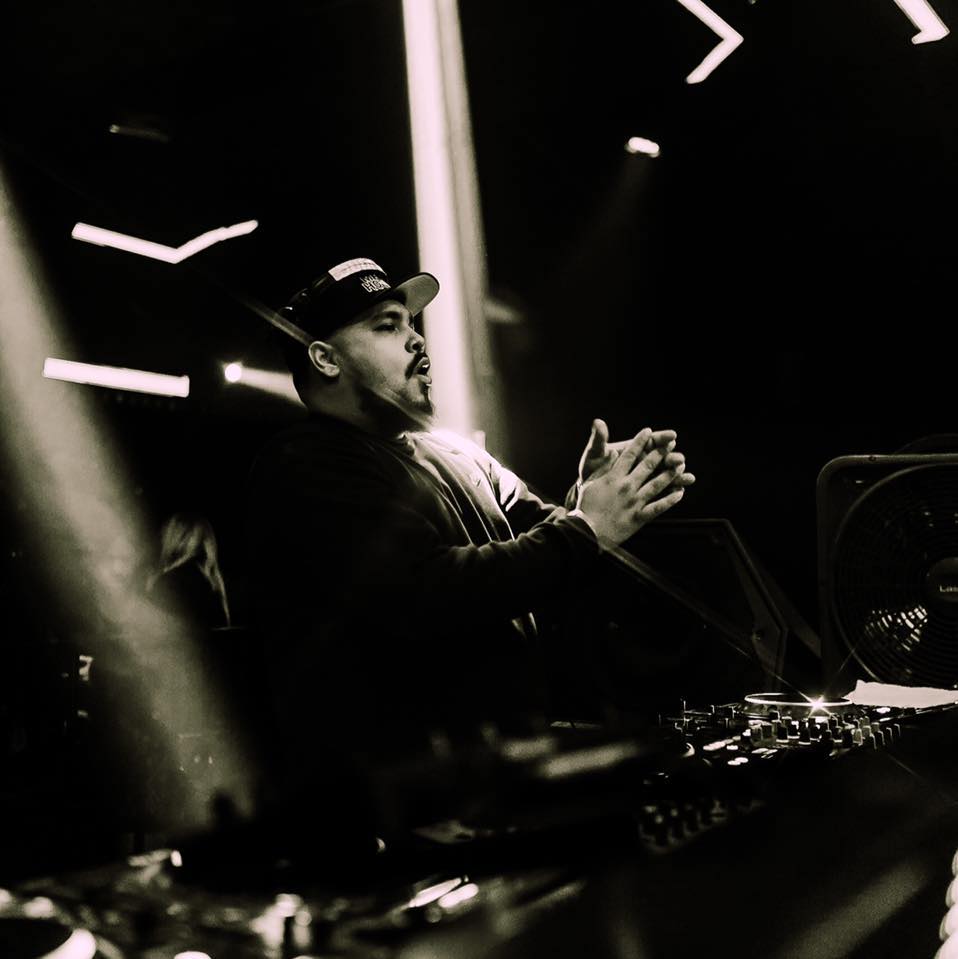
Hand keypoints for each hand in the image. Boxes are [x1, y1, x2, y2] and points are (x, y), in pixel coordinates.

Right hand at [575, 427, 690, 546]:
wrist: (587, 531)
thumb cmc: (586, 506)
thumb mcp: (590, 483)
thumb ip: (603, 467)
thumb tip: (612, 452)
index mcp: (613, 477)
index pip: (629, 454)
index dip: (640, 441)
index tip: (648, 431)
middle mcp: (626, 487)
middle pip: (647, 466)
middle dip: (660, 453)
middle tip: (670, 445)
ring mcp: (634, 502)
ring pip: (657, 484)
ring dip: (670, 474)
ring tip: (680, 466)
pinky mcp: (639, 517)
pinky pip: (659, 507)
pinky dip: (670, 500)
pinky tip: (680, 493)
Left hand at [577, 418, 695, 489]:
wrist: (588, 491)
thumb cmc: (591, 469)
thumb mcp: (594, 455)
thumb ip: (599, 440)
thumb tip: (598, 422)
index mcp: (633, 448)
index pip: (652, 440)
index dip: (663, 437)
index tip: (673, 435)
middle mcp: (643, 461)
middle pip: (662, 457)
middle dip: (672, 457)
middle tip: (679, 459)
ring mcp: (646, 476)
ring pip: (665, 474)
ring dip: (678, 475)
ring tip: (688, 478)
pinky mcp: (645, 491)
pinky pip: (661, 491)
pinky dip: (672, 491)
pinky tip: (680, 491)